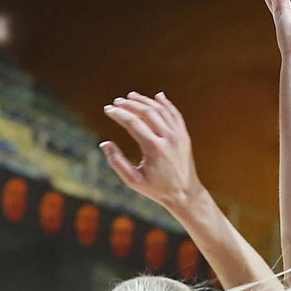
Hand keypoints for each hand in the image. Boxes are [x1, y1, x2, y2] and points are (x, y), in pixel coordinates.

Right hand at [100, 92, 204, 214]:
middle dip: (129, 104)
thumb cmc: (157, 189)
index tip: (108, 109)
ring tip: (131, 96)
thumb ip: (117, 162)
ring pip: (161, 110)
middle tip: (116, 101)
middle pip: (147, 112)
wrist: (185, 194)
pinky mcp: (184, 136)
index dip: (118, 114)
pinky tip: (157, 96)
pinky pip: (175, 114)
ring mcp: (178, 136)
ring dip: (145, 101)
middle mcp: (168, 138)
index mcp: (154, 149)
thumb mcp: (133, 181)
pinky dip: (166, 104)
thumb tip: (104, 144)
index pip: (133, 123)